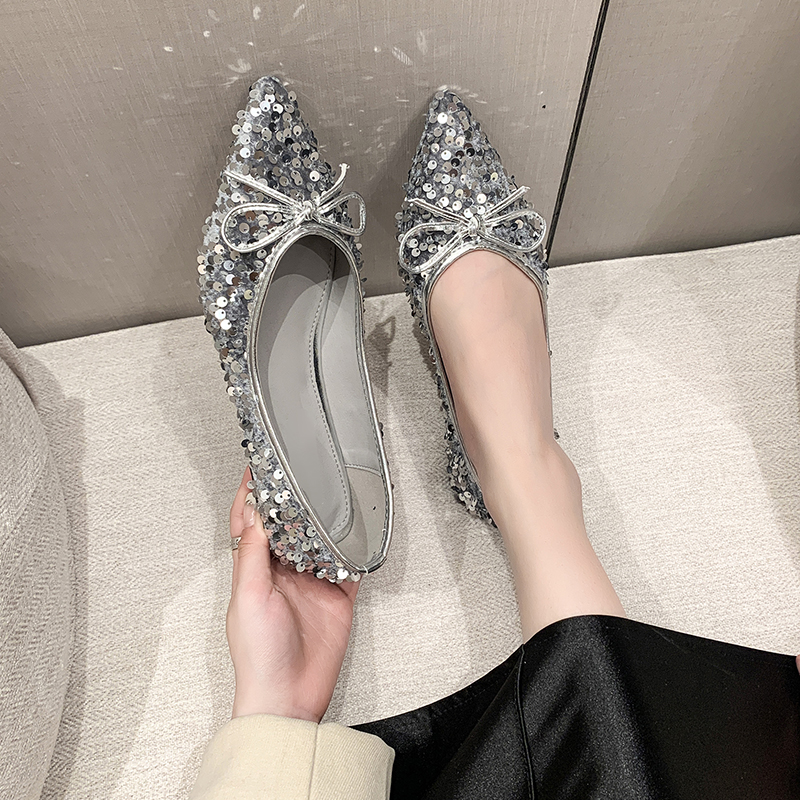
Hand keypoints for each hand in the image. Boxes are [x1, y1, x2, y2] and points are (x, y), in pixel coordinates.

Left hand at [226, 468, 358, 722]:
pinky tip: (358, 531)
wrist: (289, 697)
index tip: (257, 466)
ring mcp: (311, 582)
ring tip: (330, 491)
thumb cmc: (258, 656)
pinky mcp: (337, 595)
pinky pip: (348, 563)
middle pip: (287, 525)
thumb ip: (253, 555)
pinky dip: (354, 547)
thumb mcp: (248, 598)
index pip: (249, 523)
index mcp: (254, 570)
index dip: (250, 494)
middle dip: (290, 499)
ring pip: (319, 539)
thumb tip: (254, 514)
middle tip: (300, 470)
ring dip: (323, 518)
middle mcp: (282, 572)